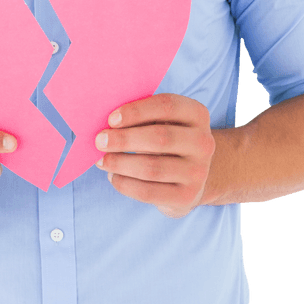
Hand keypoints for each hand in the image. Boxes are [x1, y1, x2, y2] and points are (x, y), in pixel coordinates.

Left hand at [94, 93, 214, 217]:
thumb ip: (142, 118)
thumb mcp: (164, 122)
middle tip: (99, 141)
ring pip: (152, 168)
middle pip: (160, 138)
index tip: (111, 119)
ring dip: (120, 163)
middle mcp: (203, 143)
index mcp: (198, 115)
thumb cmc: (168, 141)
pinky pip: (148, 192)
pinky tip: (113, 176)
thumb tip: (106, 124)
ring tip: (101, 160)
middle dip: (124, 139)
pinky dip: (125, 184)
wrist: (193, 176)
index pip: (167, 106)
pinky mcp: (186, 197)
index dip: (137, 111)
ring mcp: (197, 172)